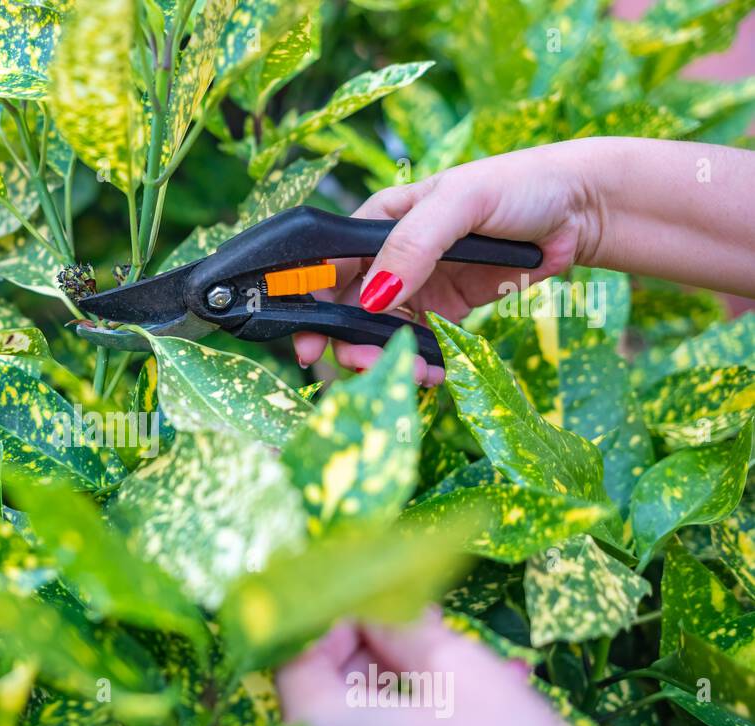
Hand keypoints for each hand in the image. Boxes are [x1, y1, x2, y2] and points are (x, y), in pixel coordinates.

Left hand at [276, 608, 659, 725]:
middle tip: (425, 629)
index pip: (296, 652)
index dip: (337, 616)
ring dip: (396, 697)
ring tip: (461, 674)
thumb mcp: (461, 668)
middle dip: (369, 656)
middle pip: (323, 697)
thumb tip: (380, 602)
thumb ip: (401, 625)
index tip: (382, 598)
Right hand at [294, 140, 601, 380]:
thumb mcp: (460, 202)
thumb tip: (373, 297)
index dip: (310, 305)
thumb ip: (413, 244)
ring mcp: (416, 285)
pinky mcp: (444, 310)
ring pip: (379, 334)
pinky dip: (420, 362)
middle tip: (371, 367)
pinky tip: (434, 371)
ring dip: (388, 359)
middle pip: (347, 310)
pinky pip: (418, 343)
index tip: (311, 344)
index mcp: (378, 221)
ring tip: (415, 373)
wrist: (580, 209)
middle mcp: (388, 256)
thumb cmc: (518, 186)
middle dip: (351, 343)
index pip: (328, 266)